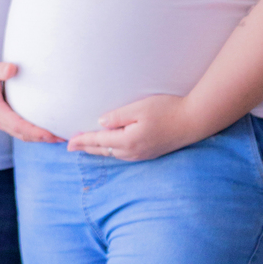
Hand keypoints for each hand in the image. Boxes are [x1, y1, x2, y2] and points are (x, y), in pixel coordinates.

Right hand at [0, 57, 61, 143]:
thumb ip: (0, 69)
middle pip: (22, 134)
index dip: (34, 131)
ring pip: (22, 135)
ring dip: (39, 138)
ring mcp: (1, 121)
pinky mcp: (4, 118)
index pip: (17, 125)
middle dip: (42, 138)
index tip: (49, 134)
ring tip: (58, 137)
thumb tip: (13, 69)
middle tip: (61, 138)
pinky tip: (45, 130)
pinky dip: (33, 133)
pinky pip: (20, 130)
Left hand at [69, 94, 202, 162]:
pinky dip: (113, 151)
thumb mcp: (140, 108)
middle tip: (72, 147)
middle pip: (104, 151)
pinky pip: (125, 155)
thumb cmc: (168, 110)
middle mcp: (133, 151)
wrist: (194, 121)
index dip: (83, 141)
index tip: (69, 143)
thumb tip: (101, 123)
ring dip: (99, 150)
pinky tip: (111, 148)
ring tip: (87, 147)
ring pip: (114, 154)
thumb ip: (118, 116)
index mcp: (128, 140)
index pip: (99, 141)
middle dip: (87, 148)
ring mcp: (142, 154)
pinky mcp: (150, 152)